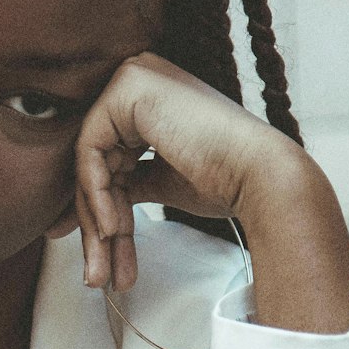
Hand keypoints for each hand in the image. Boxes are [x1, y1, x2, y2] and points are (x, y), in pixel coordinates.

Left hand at [75, 52, 280, 290]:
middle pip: (97, 160)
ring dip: (96, 222)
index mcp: (149, 93)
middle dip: (96, 222)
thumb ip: (126, 183)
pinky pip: (90, 153)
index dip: (101, 207)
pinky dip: (98, 196)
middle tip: (97, 273)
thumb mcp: (162, 180)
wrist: (262, 178)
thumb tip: (87, 211)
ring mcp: (132, 77)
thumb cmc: (225, 181)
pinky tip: (113, 230)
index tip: (97, 254)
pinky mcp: (127, 90)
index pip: (107, 155)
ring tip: (104, 270)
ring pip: (90, 163)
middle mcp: (138, 75)